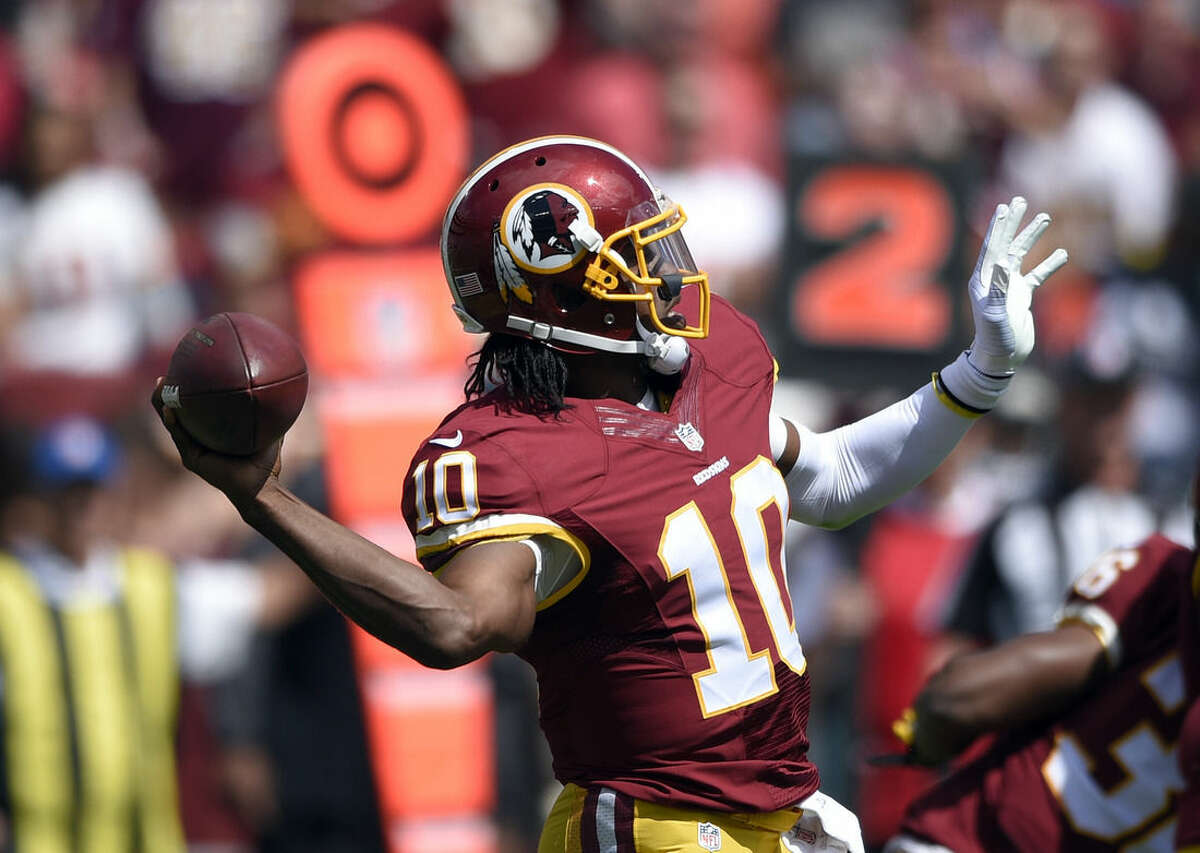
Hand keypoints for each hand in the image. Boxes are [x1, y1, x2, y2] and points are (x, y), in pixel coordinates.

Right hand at [151, 377, 280, 505]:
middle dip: (168, 393)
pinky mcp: (192, 459)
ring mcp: (192, 450)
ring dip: (162, 404)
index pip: (195, 409)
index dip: (188, 391)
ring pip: (172, 422)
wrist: (262, 488)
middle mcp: (198, 440)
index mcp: (211, 433)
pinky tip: (169, 408)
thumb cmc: (266, 461)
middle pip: (177, 412)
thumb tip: (278, 385)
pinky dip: (173, 423)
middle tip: (167, 374)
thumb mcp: (269, 430)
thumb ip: (269, 410)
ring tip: (160, 385)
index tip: (187, 369)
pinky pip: (180, 437)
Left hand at [967, 196, 1067, 375]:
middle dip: (1013, 223)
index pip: (992, 246)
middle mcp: (994, 280)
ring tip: (1045, 216)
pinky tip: (1064, 253)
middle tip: (1021, 201)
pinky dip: (1049, 264)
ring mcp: (1008, 287)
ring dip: (1031, 237)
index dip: (998, 226)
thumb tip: (1005, 262)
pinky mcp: (1021, 297)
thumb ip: (1001, 289)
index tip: (1006, 206)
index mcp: (984, 280)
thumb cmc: (995, 339)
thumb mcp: (997, 314)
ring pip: (1021, 255)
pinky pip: (1036, 276)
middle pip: (1005, 244)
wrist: (1000, 360)